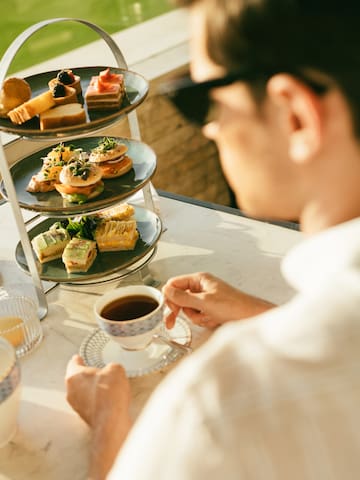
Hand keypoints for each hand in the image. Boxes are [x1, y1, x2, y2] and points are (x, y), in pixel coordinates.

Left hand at [65, 355, 131, 479]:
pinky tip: (108, 400)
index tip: (78, 358)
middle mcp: (71, 391)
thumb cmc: (109, 394)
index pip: (73, 363)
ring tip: (107, 388)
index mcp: (74, 376)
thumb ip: (111, 367)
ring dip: (92, 390)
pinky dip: (97, 401)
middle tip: (99, 373)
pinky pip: (90, 404)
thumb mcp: (116, 369)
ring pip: (83, 393)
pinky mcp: (85, 417)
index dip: (79, 359)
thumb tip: (113, 371)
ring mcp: (77, 406)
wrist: (112, 419)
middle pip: (77, 379)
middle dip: (88, 376)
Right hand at [163, 272, 274, 328]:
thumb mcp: (204, 301)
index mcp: (199, 279)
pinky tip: (214, 320)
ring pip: (188, 310)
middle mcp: (201, 287)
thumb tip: (166, 291)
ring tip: (208, 317)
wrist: (252, 317)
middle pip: (179, 298)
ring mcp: (206, 299)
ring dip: (196, 317)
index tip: (168, 309)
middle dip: (180, 310)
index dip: (169, 297)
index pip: (175, 284)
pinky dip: (204, 321)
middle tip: (171, 322)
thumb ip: (183, 297)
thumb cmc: (235, 305)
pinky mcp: (210, 310)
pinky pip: (198, 317)